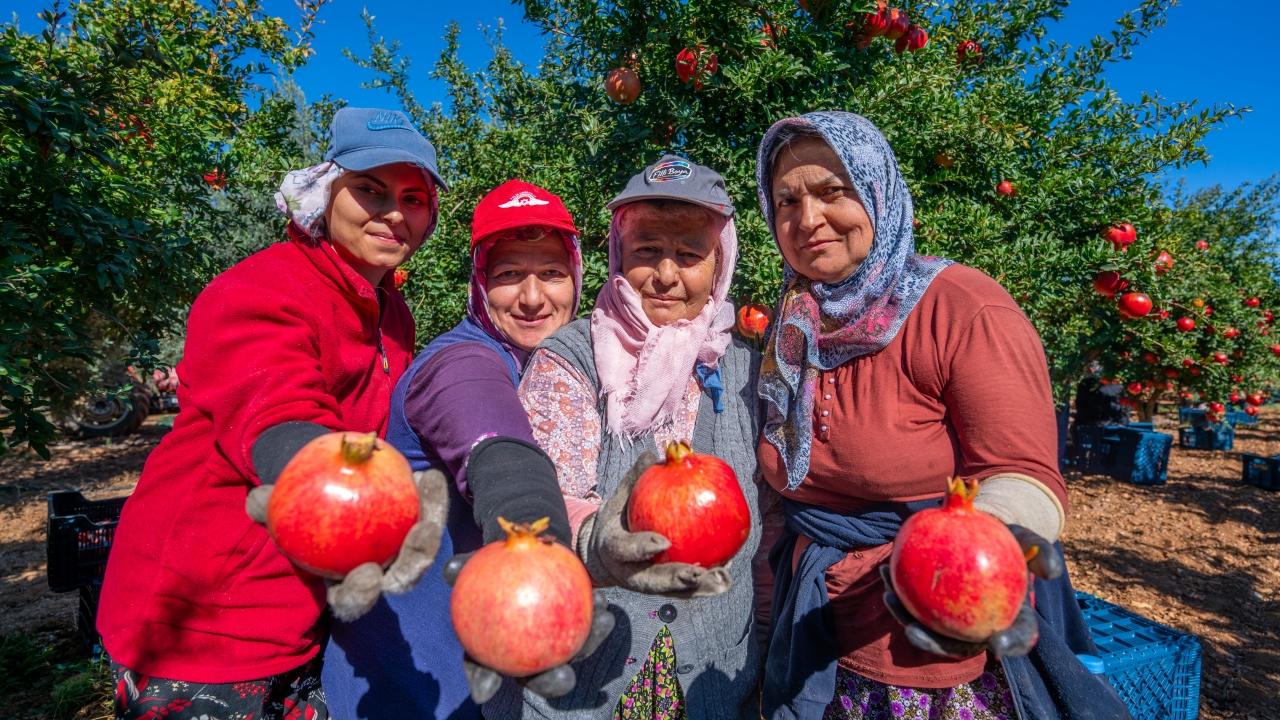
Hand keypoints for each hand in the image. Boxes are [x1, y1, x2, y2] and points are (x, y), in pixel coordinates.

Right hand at [247, 469, 448, 620]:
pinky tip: (430, 478)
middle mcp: (377, 574)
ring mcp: (400, 553)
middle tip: (416, 540)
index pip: (353, 601)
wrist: (324, 487)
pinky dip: (431, 500)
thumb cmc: (297, 508)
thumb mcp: (278, 508)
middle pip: (398, 581)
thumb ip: (267, 508)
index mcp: (342, 584)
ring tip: (429, 513)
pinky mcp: (416, 525)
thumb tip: (257, 500)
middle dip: (411, 568)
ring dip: (429, 536)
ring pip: (421, 553)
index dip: (362, 595)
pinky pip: (428, 516)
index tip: (367, 576)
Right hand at [443, 552, 615, 703]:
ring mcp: (554, 645)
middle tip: (563, 677)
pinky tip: (602, 605)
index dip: (482, 683)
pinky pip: (588, 626)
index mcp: (494, 649)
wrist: (523, 557)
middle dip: (553, 683)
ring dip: (588, 646)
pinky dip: (597, 617)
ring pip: (571, 653)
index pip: (483, 671)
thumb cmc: (493, 564)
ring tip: (600, 630)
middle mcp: (526, 655)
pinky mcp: (577, 628)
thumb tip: (450, 568)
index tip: (484, 690)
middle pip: (538, 677)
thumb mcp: (477, 563)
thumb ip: (463, 568)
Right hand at [575, 451, 731, 597]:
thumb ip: (636, 478)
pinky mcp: (663, 589)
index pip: (625, 550)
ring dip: (698, 588)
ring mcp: (646, 584)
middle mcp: (628, 572)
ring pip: (673, 592)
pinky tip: (726, 573)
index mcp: (613, 548)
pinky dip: (705, 584)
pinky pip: (686, 589)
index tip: (662, 542)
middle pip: (652, 581)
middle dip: (676, 579)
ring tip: (722, 579)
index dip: (642, 547)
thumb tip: (654, 453)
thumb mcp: (620, 496)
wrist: (605, 552)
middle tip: (698, 573)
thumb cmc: (617, 517)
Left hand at [880, 524, 1063, 658]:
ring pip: (929, 628)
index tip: (997, 643)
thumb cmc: (1006, 537)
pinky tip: (886, 573)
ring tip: (889, 598)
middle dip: (934, 645)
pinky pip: (913, 604)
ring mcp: (954, 620)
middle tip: (914, 632)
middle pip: (959, 645)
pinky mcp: (932, 607)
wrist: (982, 530)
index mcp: (1010, 619)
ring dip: (904, 618)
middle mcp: (980, 626)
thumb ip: (1041, 551)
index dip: (1008, 645)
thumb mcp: (1026, 539)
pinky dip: (897, 591)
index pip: (1015, 638)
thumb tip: (1050, 572)